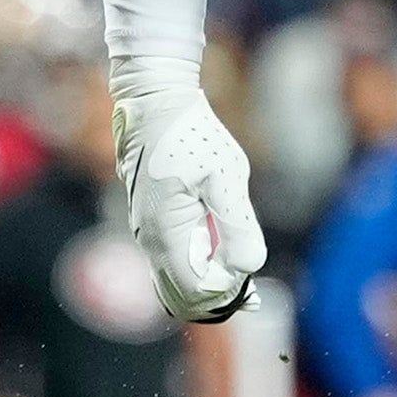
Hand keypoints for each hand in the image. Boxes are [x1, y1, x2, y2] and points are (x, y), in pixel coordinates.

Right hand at [111, 69, 265, 323]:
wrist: (155, 100)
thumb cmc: (191, 133)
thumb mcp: (225, 176)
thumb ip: (237, 226)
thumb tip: (247, 268)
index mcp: (164, 233)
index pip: (195, 290)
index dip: (226, 288)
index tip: (248, 262)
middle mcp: (149, 239)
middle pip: (181, 297)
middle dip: (217, 295)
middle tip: (250, 280)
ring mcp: (146, 232)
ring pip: (174, 283)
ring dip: (207, 283)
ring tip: (239, 265)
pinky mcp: (150, 222)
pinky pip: (171, 263)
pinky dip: (196, 269)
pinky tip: (222, 254)